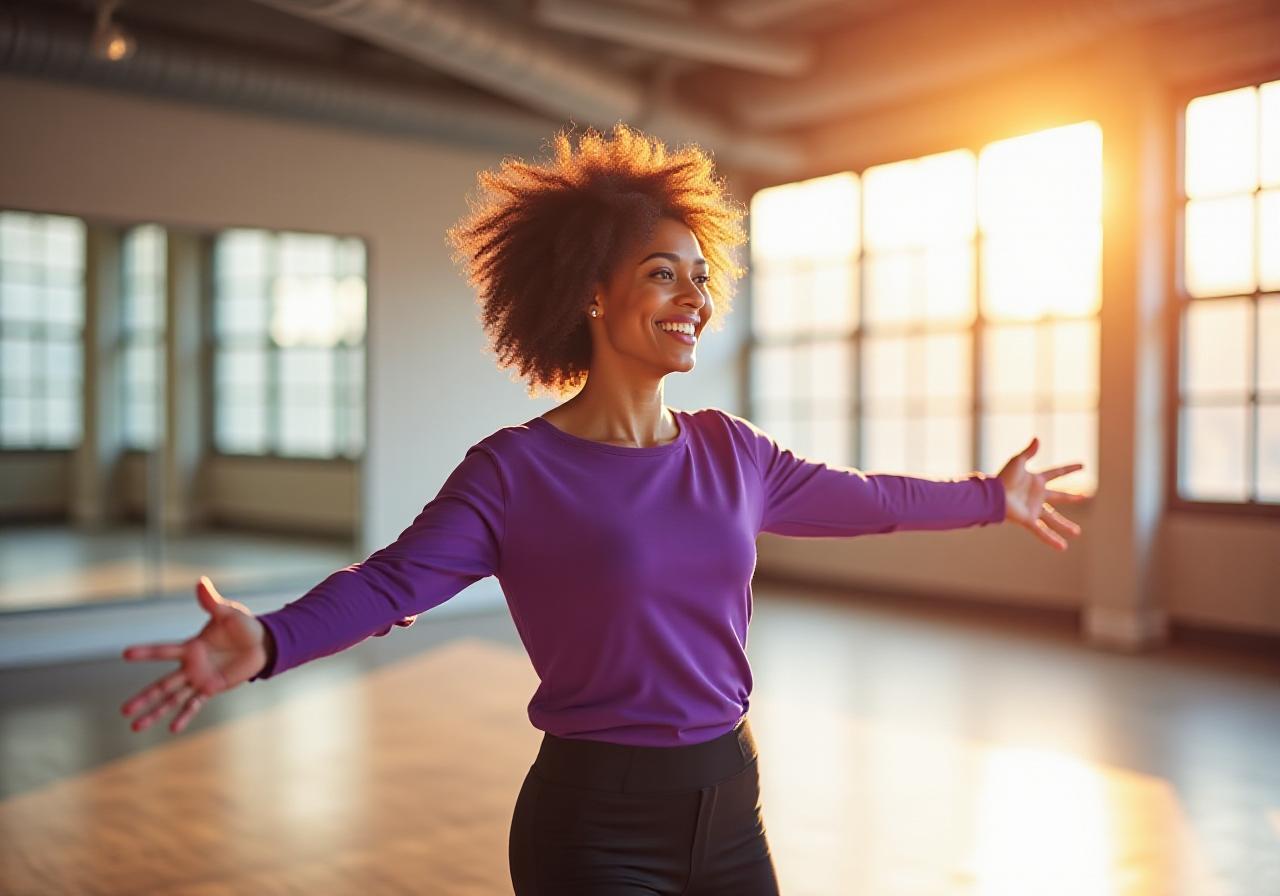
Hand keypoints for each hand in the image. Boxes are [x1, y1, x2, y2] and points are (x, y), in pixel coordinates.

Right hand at [120, 576, 268, 734]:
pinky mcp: (212, 688)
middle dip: (143, 698)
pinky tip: (173, 728)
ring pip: (172, 698)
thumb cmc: (243, 625)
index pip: (163, 650)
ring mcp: (199, 679)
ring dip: (156, 712)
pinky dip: (184, 716)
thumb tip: (200, 582)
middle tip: (123, 711)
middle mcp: (190, 665)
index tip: (125, 653)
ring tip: (136, 727)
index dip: (145, 652)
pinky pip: (195, 704)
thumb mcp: (227, 613)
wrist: (262, 643)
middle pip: (161, 685)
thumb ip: (211, 602)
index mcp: (191, 647)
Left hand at [995, 437, 1086, 550]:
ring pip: (1053, 518)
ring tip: (1077, 532)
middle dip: (1072, 497)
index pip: (1056, 473)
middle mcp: (1037, 495)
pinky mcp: (1028, 520)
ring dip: (1065, 525)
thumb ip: (1028, 452)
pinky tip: (1063, 547)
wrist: (993, 495)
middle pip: (1059, 496)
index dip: (1069, 469)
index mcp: (1036, 480)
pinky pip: (1042, 532)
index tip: (1083, 465)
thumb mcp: (1017, 462)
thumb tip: (1037, 438)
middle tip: (1085, 497)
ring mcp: (1034, 509)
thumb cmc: (1003, 478)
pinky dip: (1052, 540)